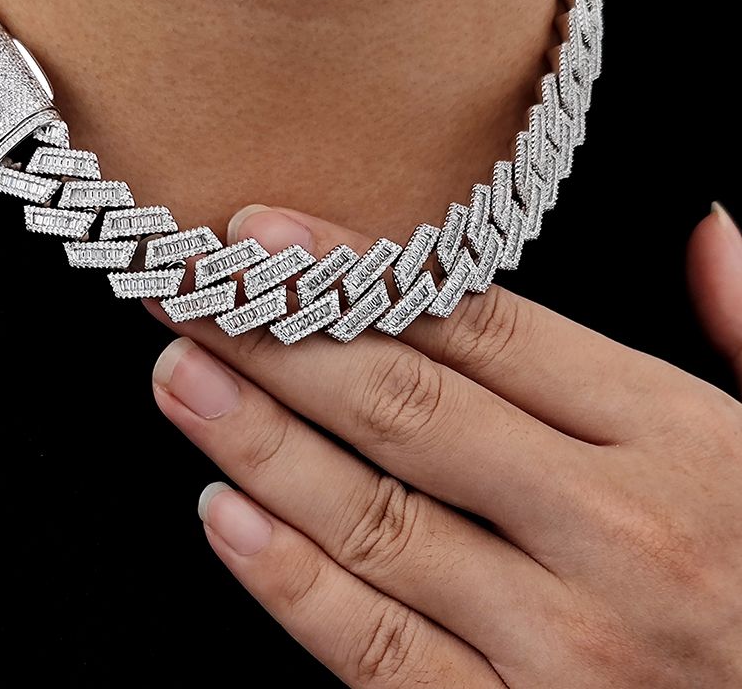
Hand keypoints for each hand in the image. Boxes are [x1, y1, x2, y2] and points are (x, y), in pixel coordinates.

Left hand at [147, 203, 741, 687]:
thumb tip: (704, 224)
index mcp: (671, 438)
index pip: (475, 324)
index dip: (351, 274)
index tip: (264, 236)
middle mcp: (606, 530)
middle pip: (402, 406)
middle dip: (275, 340)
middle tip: (190, 292)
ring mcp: (558, 644)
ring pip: (371, 519)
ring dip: (258, 442)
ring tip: (180, 376)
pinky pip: (382, 655)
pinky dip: (292, 585)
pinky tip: (225, 520)